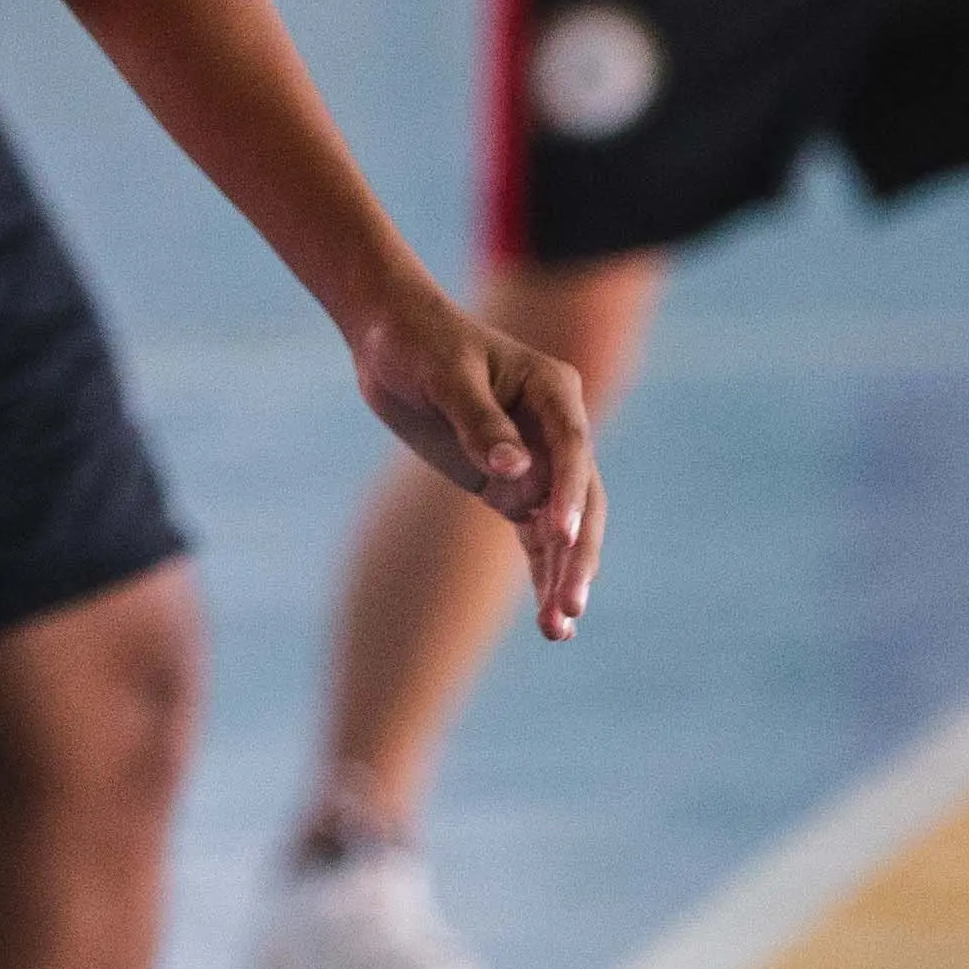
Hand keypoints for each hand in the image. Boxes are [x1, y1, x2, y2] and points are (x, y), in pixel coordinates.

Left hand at [351, 286, 605, 637]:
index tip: (560, 536)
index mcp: (552, 390)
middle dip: (577, 554)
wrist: (389, 339)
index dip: (569, 492)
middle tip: (570, 605)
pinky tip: (550, 618)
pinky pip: (534, 535)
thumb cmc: (419, 342)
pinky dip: (541, 572)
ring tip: (559, 630)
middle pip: (580, 498)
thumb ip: (479, 420)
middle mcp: (555, 429)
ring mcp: (536, 461)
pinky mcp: (510, 485)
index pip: (571, 447)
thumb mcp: (445, 375)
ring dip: (562, 576)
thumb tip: (516, 469)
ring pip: (562, 528)